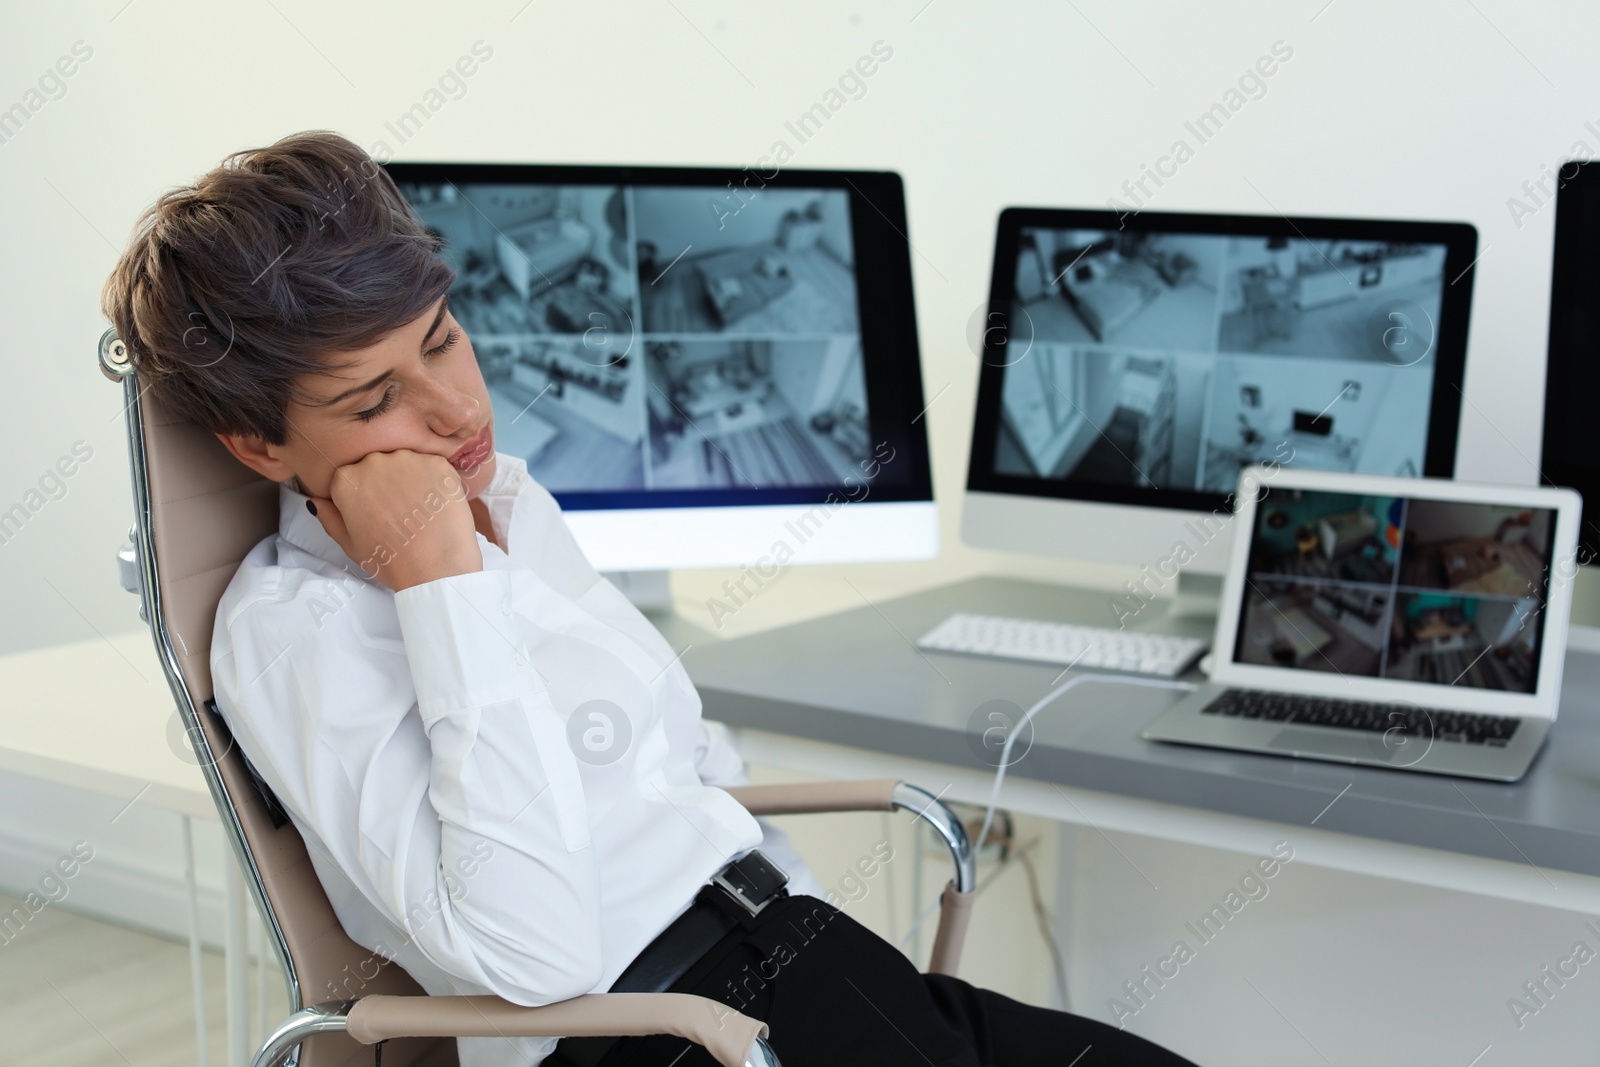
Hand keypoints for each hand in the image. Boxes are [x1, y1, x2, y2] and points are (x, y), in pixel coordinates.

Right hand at [306, 450, 482, 592]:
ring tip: (418, 510)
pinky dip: (434, 481)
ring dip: (411, 478)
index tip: (376, 513)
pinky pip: (432, 465)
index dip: (364, 496)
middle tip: (399, 513)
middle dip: (386, 483)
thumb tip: (316, 500)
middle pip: (377, 465)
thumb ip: (330, 518)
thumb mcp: (350, 544)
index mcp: (346, 480)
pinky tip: (435, 504)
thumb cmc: (392, 561)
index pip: (350, 477)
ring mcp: (407, 459)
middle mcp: (373, 461)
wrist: (436, 569)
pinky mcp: (437, 462)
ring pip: (405, 462)